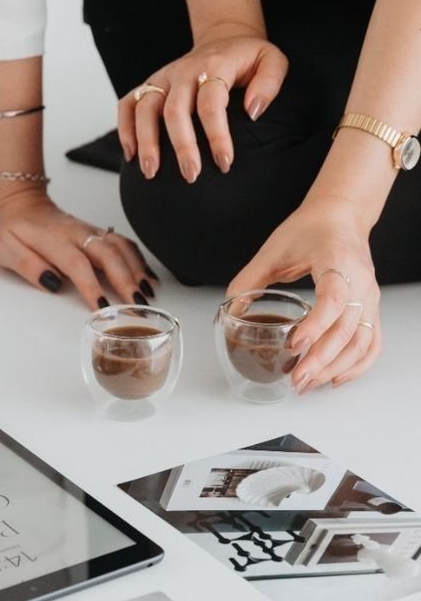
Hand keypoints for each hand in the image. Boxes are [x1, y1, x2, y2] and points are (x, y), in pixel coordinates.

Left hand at [0, 187, 157, 308]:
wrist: (21, 202)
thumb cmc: (12, 229)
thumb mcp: (4, 249)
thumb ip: (27, 265)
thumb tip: (51, 283)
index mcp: (54, 240)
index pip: (77, 264)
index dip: (91, 285)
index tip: (102, 306)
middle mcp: (77, 234)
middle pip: (108, 254)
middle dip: (126, 280)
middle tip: (136, 305)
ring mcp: (90, 232)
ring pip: (121, 247)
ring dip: (137, 270)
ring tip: (147, 293)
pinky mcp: (97, 233)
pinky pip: (123, 243)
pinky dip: (138, 259)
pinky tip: (147, 277)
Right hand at [118, 26, 287, 181]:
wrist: (224, 38)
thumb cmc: (248, 58)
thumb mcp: (272, 60)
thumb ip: (269, 83)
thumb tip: (253, 112)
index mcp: (215, 65)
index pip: (211, 103)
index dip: (217, 135)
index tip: (224, 163)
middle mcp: (184, 71)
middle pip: (174, 110)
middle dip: (181, 146)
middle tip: (191, 175)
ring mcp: (163, 78)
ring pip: (145, 108)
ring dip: (146, 141)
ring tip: (151, 172)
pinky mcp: (150, 85)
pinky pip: (128, 104)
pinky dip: (124, 128)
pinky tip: (130, 154)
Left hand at [227, 198, 380, 391]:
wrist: (341, 216)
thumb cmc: (309, 229)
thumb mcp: (272, 250)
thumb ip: (248, 280)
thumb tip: (228, 311)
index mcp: (336, 261)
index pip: (333, 298)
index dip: (316, 325)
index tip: (295, 345)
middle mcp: (359, 281)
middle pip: (347, 328)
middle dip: (321, 359)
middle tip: (296, 379)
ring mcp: (369, 296)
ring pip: (362, 340)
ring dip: (336, 367)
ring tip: (308, 384)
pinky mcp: (371, 307)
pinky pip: (372, 342)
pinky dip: (357, 365)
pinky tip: (335, 379)